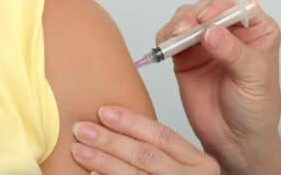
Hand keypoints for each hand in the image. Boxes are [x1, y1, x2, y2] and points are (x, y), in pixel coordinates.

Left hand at [71, 105, 219, 173]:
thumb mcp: (182, 169)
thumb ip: (160, 152)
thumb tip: (115, 128)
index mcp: (201, 165)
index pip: (163, 136)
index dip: (132, 122)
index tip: (104, 112)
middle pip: (147, 156)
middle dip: (111, 141)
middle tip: (82, 129)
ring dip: (103, 163)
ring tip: (79, 150)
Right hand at [156, 0, 280, 173]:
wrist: (236, 140)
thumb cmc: (255, 108)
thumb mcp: (253, 78)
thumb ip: (233, 53)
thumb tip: (211, 32)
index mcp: (257, 30)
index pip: (239, 4)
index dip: (222, 5)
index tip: (209, 19)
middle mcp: (232, 30)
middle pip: (210, 6)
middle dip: (197, 14)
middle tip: (187, 30)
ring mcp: (207, 41)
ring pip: (189, 16)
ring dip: (180, 23)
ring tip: (176, 38)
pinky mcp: (187, 54)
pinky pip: (172, 36)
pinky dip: (166, 36)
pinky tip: (165, 44)